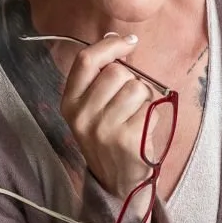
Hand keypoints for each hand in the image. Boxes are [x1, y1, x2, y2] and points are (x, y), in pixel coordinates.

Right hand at [59, 34, 157, 199]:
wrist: (117, 184)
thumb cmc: (109, 140)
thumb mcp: (92, 109)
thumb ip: (99, 77)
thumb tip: (114, 38)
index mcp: (69, 103)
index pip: (86, 60)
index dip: (110, 46)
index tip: (128, 42)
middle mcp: (82, 115)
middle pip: (116, 72)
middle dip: (132, 80)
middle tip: (131, 99)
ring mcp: (104, 129)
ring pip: (137, 87)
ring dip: (144, 98)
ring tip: (136, 116)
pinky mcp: (127, 139)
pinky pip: (150, 108)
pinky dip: (152, 115)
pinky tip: (143, 130)